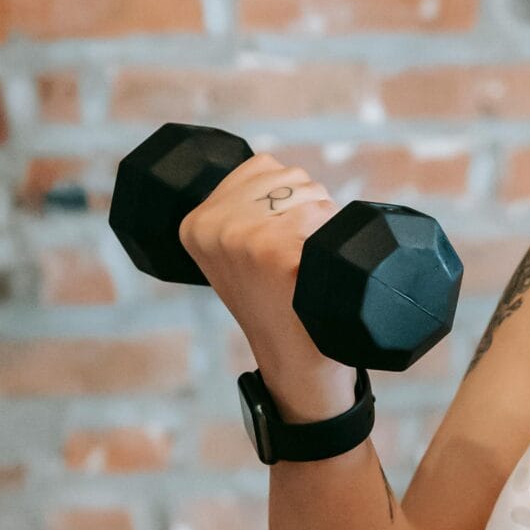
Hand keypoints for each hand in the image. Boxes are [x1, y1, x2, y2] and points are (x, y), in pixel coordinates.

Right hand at [175, 152, 355, 414]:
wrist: (295, 362)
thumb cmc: (276, 303)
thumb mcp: (235, 256)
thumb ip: (239, 211)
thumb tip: (273, 170)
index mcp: (195, 224)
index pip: (261, 167)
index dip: (287, 198)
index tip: (281, 244)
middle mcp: (212, 226)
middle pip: (289, 176)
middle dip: (308, 205)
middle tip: (299, 258)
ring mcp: (240, 236)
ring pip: (310, 190)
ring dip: (325, 217)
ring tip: (308, 263)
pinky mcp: (273, 250)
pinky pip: (323, 214)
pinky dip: (334, 234)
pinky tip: (318, 269)